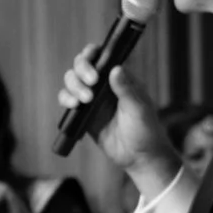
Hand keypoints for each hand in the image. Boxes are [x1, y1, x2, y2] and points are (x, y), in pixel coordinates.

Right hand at [56, 47, 177, 176]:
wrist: (139, 158)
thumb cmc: (146, 132)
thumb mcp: (139, 110)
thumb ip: (126, 90)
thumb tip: (116, 68)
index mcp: (122, 79)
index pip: (103, 57)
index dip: (92, 54)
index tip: (92, 62)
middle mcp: (105, 85)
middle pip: (82, 65)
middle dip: (81, 70)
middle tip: (91, 84)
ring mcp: (93, 98)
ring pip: (72, 80)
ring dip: (73, 85)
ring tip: (84, 101)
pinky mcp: (83, 113)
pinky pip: (68, 99)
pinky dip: (66, 98)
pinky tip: (73, 105)